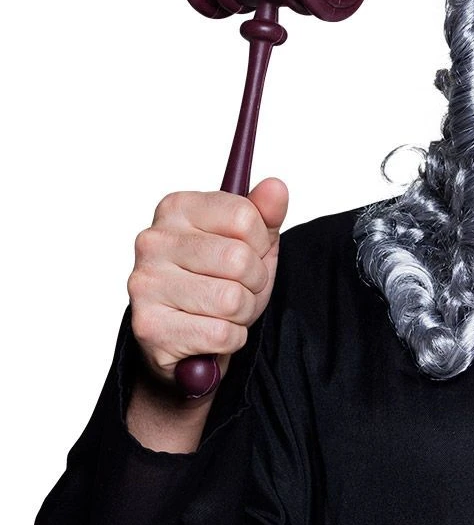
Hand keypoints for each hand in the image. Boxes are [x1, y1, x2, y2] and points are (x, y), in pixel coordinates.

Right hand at [127, 177, 287, 390]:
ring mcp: (145, 283)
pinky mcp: (149, 326)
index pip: (243, 216)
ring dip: (243, 312)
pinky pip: (220, 334)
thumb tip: (276, 186)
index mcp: (177, 208)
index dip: (261, 241)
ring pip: (231, 300)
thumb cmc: (219, 280)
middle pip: (239, 259)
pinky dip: (231, 338)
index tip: (252, 250)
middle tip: (240, 286)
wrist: (186, 337)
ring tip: (226, 310)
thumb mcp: (251, 242)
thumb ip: (265, 213)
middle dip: (254, 281)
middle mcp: (153, 241)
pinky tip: (212, 331)